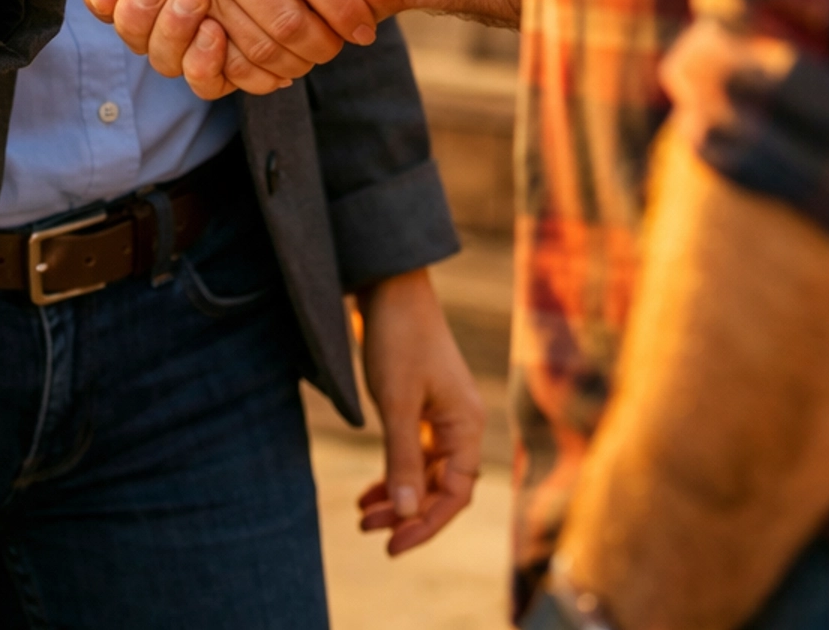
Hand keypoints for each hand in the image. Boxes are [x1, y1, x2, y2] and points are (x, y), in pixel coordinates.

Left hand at [356, 268, 484, 554]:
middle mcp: (460, 424)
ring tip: (363, 515)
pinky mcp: (420, 404)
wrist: (387, 284)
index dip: (425, 524)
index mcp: (466, 425)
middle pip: (440, 488)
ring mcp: (440, 414)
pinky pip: (413, 453)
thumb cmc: (397, 337)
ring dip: (397, 496)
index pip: (454, 493)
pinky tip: (370, 491)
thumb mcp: (396, 402)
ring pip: (424, 473)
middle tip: (367, 529)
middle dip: (406, 513)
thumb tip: (407, 514)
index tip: (392, 545)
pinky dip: (393, 473)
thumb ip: (402, 459)